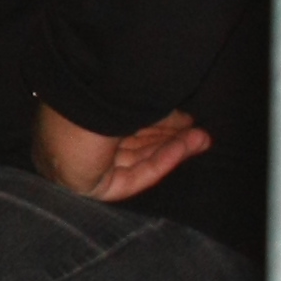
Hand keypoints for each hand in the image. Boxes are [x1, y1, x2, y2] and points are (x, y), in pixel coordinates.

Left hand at [32, 101, 206, 202]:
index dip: (155, 120)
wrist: (78, 110)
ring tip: (205, 137)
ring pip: (137, 158)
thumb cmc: (99, 93)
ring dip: (172, 147)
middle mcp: (76, 139)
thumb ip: (155, 108)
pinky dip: (164, 161)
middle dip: (168, 135)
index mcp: (75, 113)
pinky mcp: (94, 187)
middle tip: (199, 129)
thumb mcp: (132, 98)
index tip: (184, 116)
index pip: (120, 121)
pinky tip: (189, 146)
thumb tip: (184, 114)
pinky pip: (135, 175)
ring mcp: (82, 164)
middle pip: (131, 141)